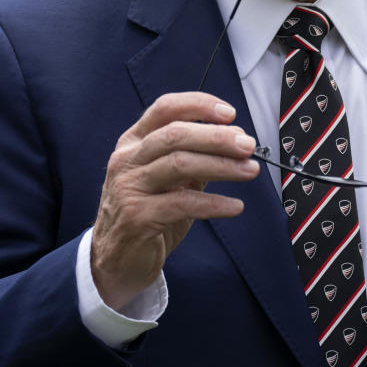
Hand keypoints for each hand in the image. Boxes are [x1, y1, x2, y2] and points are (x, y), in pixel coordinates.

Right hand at [90, 92, 259, 308]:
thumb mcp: (169, 179)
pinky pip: (183, 203)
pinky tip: (234, 206)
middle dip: (217, 137)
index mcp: (134, 142)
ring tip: (249, 170)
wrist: (117, 260)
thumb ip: (194, 157)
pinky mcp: (137, 217)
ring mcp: (129, 187)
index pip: (165, 109)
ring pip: (179, 164)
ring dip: (221, 166)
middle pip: (175, 135)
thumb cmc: (148, 213)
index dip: (198, 105)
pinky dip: (214, 203)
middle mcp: (127, 159)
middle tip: (248, 145)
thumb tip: (235, 139)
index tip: (230, 114)